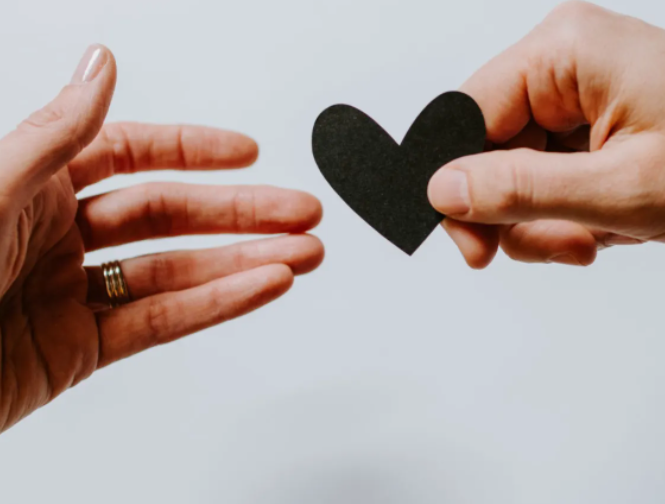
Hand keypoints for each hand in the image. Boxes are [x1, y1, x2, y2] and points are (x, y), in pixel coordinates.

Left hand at [0, 45, 322, 431]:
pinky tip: (260, 287)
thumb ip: (56, 132)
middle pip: (169, 215)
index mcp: (31, 184)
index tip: (247, 152)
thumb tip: (101, 64)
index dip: (192, 150)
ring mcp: (71, 293)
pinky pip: (161, 321)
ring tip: (302, 254)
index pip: (129, 154)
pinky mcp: (79, 350)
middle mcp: (55, 235)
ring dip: (244, 262)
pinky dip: (217, 305)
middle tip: (300, 212)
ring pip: (176, 271)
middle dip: (242, 212)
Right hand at [428, 1, 664, 267]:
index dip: (458, 188)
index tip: (476, 249)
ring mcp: (576, 88)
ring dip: (547, 218)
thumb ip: (522, 191)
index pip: (463, 118)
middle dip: (517, 213)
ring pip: (515, 169)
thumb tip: (442, 190)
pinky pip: (546, 171)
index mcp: (562, 52)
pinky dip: (567, 209)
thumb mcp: (622, 190)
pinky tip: (606, 221)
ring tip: (599, 235)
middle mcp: (562, 60)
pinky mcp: (589, 115)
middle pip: (487, 149)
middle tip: (565, 247)